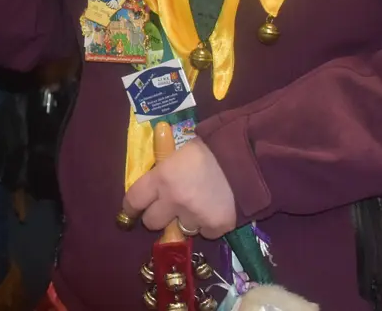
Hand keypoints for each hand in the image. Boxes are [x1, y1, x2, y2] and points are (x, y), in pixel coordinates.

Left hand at [120, 138, 237, 238]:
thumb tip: (154, 179)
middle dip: (160, 216)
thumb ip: (166, 168)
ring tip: (202, 203)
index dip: (132, 207)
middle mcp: (174, 200)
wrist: (250, 157)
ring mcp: (195, 216)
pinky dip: (209, 225)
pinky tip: (218, 208)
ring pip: (181, 229)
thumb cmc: (213, 147)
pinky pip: (206, 233)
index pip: (134, 200)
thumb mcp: (181, 152)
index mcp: (162, 177)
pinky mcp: (216, 227)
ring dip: (188, 220)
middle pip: (152, 222)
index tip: (131, 212)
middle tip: (171, 207)